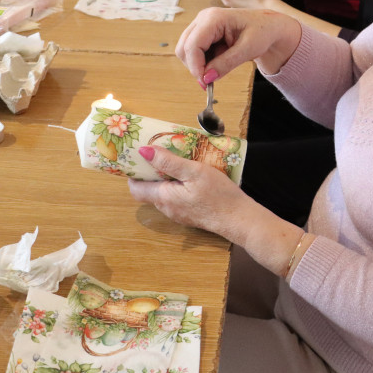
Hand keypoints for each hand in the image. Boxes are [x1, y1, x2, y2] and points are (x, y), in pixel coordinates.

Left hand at [128, 146, 255, 236]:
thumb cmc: (218, 195)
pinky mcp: (190, 215)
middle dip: (150, 173)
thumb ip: (168, 162)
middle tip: (159, 153)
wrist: (239, 220)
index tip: (138, 157)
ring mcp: (178, 214)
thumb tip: (143, 151)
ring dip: (165, 179)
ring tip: (176, 161)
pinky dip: (176, 186)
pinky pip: (176, 199)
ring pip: (163, 194)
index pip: (135, 189)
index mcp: (164, 197)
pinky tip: (190, 176)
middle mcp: (167, 209)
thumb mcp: (194, 172)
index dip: (133, 173)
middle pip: (149, 190)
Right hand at [175, 6, 301, 83]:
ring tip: (219, 68)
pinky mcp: (202, 32)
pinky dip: (202, 62)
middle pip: (184, 47)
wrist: (269, 27)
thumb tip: (207, 78)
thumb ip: (226, 63)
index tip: (205, 83)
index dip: (195, 66)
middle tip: (209, 82)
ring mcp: (201, 24)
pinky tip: (219, 62)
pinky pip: (193, 51)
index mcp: (214, 18)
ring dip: (198, 65)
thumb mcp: (248, 49)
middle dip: (195, 67)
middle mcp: (203, 18)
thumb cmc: (262, 32)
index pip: (193, 45)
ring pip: (186, 50)